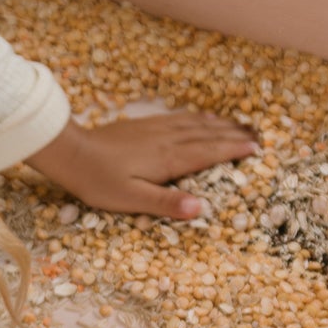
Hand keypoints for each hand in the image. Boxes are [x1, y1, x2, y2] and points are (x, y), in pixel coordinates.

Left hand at [28, 112, 257, 221]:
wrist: (70, 152)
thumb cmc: (98, 181)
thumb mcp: (131, 199)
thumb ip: (166, 204)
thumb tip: (200, 209)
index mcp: (168, 159)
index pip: (208, 153)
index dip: (233, 150)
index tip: (256, 148)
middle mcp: (166, 140)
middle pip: (207, 135)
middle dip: (233, 135)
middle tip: (257, 135)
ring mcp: (154, 130)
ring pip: (195, 124)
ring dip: (218, 124)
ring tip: (237, 124)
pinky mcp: (142, 125)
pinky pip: (179, 118)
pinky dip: (197, 118)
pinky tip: (199, 118)